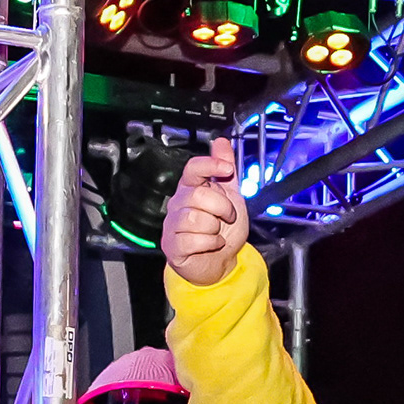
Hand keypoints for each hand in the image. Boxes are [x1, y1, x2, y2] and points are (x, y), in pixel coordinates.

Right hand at [158, 141, 249, 286]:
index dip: (210, 165)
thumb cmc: (222, 229)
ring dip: (215, 228)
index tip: (227, 169)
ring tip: (216, 232)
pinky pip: (193, 240)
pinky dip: (211, 244)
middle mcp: (178, 203)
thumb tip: (221, 141)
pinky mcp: (172, 245)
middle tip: (227, 217)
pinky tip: (212, 244)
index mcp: (191, 188)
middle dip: (222, 207)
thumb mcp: (231, 196)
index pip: (193, 168)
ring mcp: (172, 225)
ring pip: (196, 218)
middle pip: (198, 195)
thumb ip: (226, 170)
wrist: (219, 262)